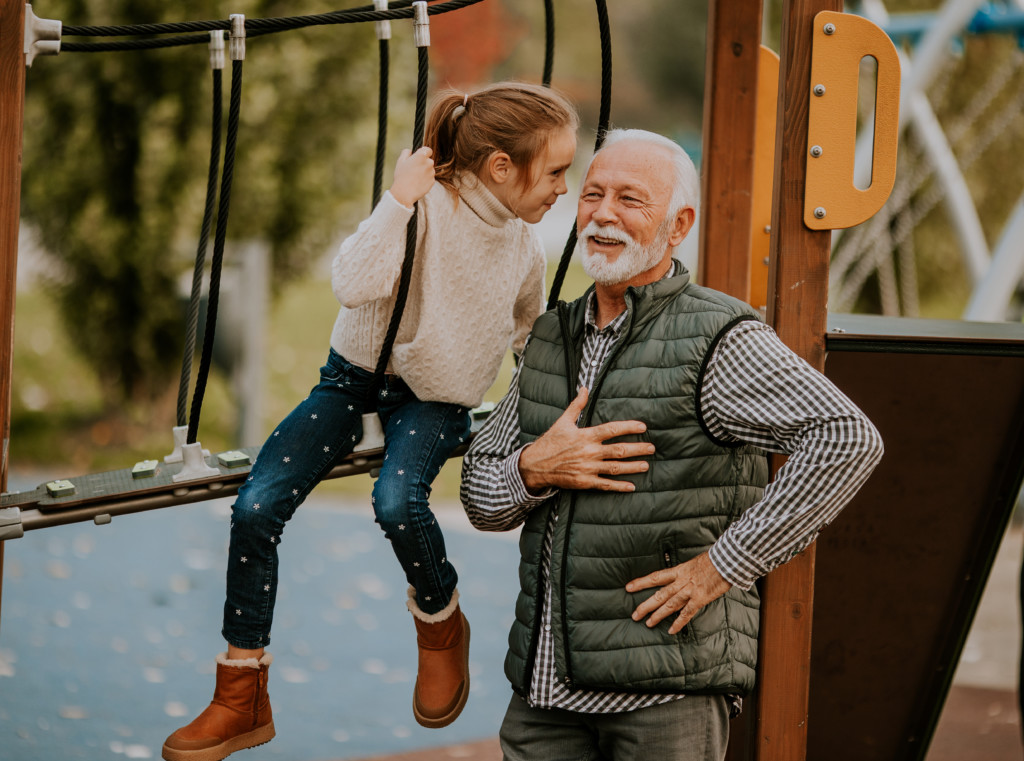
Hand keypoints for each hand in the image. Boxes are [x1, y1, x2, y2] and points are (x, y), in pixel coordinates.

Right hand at [390, 146, 434, 207]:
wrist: (405, 193)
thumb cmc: (401, 176)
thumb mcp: (400, 161)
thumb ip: (406, 152)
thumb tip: (411, 151)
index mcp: (421, 156)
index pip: (428, 150)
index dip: (424, 153)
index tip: (419, 157)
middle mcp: (429, 163)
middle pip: (429, 160)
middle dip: (423, 163)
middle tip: (414, 169)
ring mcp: (432, 173)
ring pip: (429, 170)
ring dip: (424, 172)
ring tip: (414, 177)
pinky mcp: (433, 181)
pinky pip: (430, 178)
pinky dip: (425, 179)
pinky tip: (417, 183)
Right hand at [518, 386, 654, 493]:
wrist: (535, 465)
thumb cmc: (550, 442)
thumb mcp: (562, 421)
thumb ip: (576, 405)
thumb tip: (584, 388)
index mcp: (585, 436)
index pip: (611, 430)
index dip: (628, 427)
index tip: (643, 426)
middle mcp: (589, 452)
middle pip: (618, 450)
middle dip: (637, 449)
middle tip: (651, 448)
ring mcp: (588, 468)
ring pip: (615, 468)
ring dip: (632, 467)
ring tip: (645, 465)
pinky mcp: (584, 482)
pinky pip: (605, 485)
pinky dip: (619, 486)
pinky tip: (631, 486)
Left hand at [626, 552, 731, 634]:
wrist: (727, 560)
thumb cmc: (713, 560)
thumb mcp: (694, 562)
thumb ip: (685, 572)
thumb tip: (680, 578)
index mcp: (679, 570)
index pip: (655, 577)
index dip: (641, 582)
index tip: (628, 587)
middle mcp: (681, 581)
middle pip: (659, 594)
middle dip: (646, 605)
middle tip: (635, 615)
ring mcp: (690, 590)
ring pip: (670, 605)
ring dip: (658, 615)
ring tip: (648, 623)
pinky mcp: (700, 598)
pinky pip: (687, 613)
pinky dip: (679, 622)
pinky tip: (671, 630)